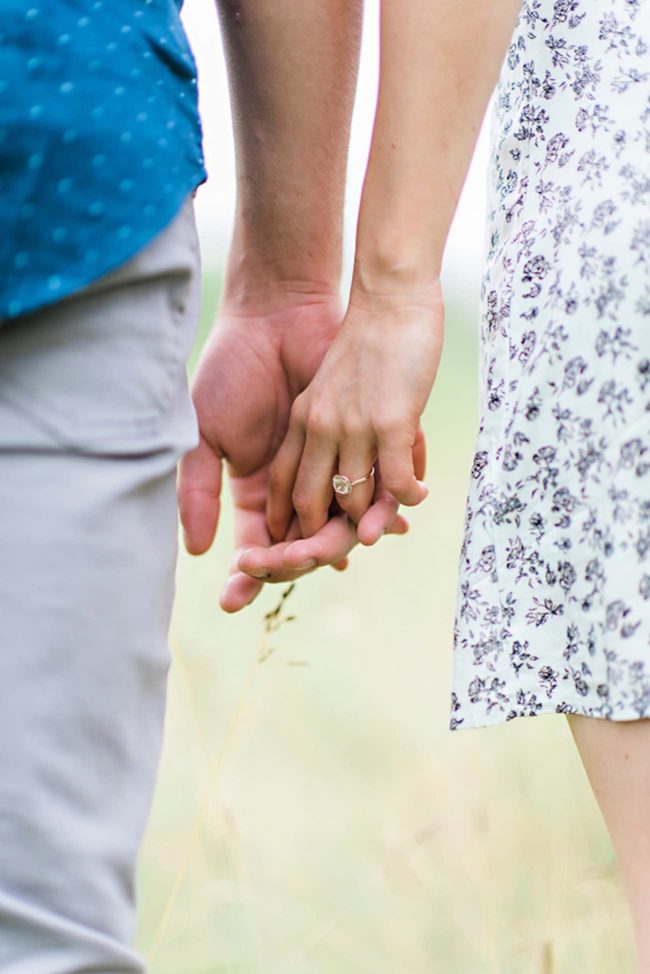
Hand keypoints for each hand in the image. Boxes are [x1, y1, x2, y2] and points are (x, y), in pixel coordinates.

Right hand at [177, 288, 409, 612]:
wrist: (277, 316)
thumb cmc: (233, 371)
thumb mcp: (204, 433)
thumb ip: (197, 490)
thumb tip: (200, 550)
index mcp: (258, 485)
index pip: (258, 542)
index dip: (248, 571)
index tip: (232, 599)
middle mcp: (300, 483)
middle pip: (305, 541)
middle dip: (296, 561)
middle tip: (291, 568)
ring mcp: (335, 464)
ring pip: (344, 521)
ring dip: (341, 542)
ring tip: (337, 557)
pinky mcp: (368, 441)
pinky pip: (379, 484)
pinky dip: (381, 507)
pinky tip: (380, 526)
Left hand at [266, 279, 444, 542]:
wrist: (390, 295)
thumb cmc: (370, 341)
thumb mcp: (334, 386)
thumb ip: (333, 425)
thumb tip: (349, 469)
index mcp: (302, 421)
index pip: (284, 488)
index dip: (290, 525)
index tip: (301, 548)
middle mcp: (320, 429)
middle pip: (309, 507)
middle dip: (320, 543)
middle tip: (346, 553)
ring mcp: (353, 428)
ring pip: (354, 502)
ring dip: (374, 523)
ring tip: (391, 525)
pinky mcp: (390, 422)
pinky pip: (395, 483)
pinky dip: (408, 498)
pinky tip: (419, 495)